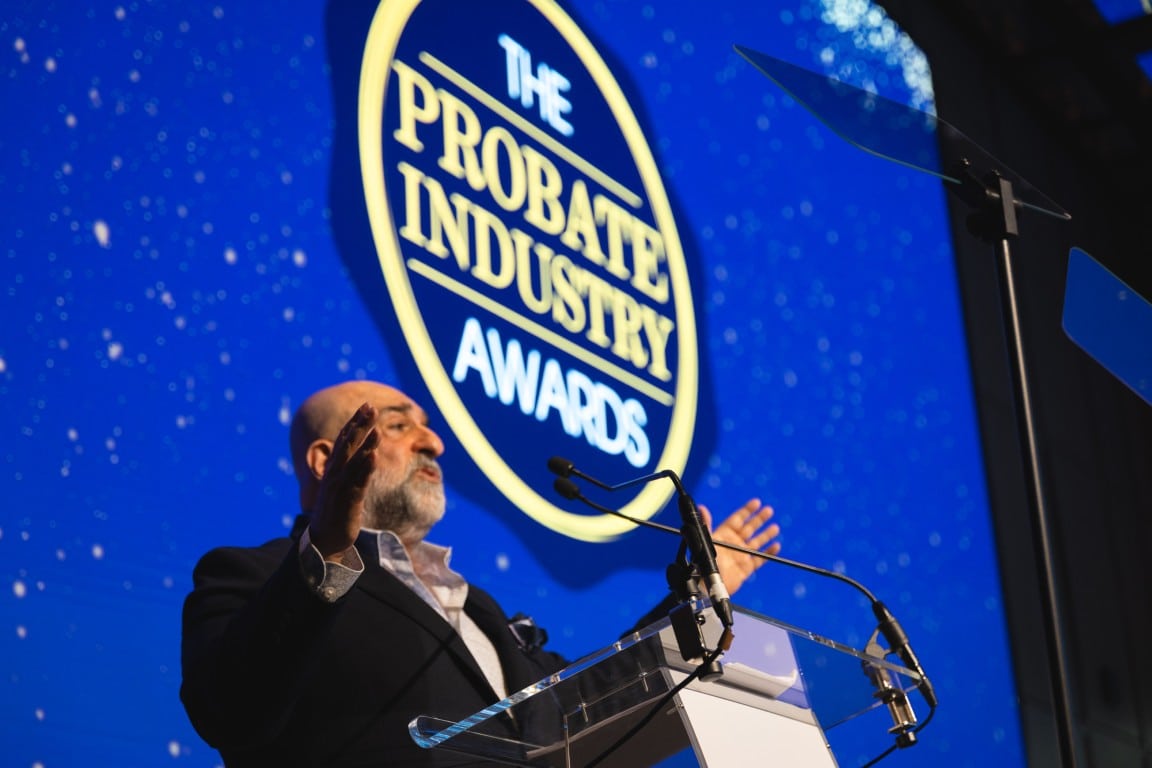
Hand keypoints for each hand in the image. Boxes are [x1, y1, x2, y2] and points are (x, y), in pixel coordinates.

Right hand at [309, 403, 378, 559]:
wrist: (325, 540)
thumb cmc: (335, 511)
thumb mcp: (342, 485)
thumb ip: (351, 468)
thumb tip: (363, 453)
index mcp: (334, 469)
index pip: (345, 440)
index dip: (355, 422)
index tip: (366, 406)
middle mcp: (335, 474)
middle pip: (348, 444)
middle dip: (360, 425)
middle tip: (370, 407)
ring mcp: (340, 487)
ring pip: (353, 461)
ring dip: (365, 444)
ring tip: (375, 428)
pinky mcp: (347, 501)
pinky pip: (357, 482)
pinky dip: (365, 468)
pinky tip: (373, 456)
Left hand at [699, 498, 780, 595]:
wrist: (707, 586)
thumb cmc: (703, 564)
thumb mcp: (705, 540)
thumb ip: (706, 524)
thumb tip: (702, 508)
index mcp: (723, 535)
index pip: (737, 519)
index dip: (747, 511)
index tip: (756, 502)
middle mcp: (733, 544)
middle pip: (749, 528)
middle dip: (759, 519)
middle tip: (769, 510)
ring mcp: (740, 556)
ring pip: (756, 542)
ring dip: (765, 534)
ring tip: (775, 527)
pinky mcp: (745, 569)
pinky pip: (759, 559)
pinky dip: (768, 553)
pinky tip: (776, 546)